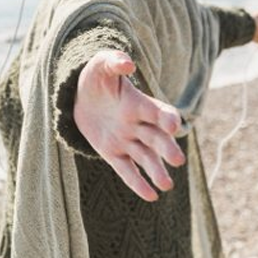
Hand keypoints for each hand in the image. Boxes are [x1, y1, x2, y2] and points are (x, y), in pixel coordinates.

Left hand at [74, 50, 186, 201]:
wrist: (79, 96)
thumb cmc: (96, 77)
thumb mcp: (101, 65)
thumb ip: (114, 62)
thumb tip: (127, 63)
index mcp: (138, 103)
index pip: (158, 112)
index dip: (166, 118)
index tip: (174, 125)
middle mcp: (137, 124)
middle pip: (156, 138)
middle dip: (166, 148)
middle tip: (177, 161)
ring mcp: (126, 140)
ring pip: (145, 158)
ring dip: (156, 170)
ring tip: (167, 185)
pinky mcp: (113, 153)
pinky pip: (127, 170)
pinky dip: (138, 182)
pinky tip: (151, 196)